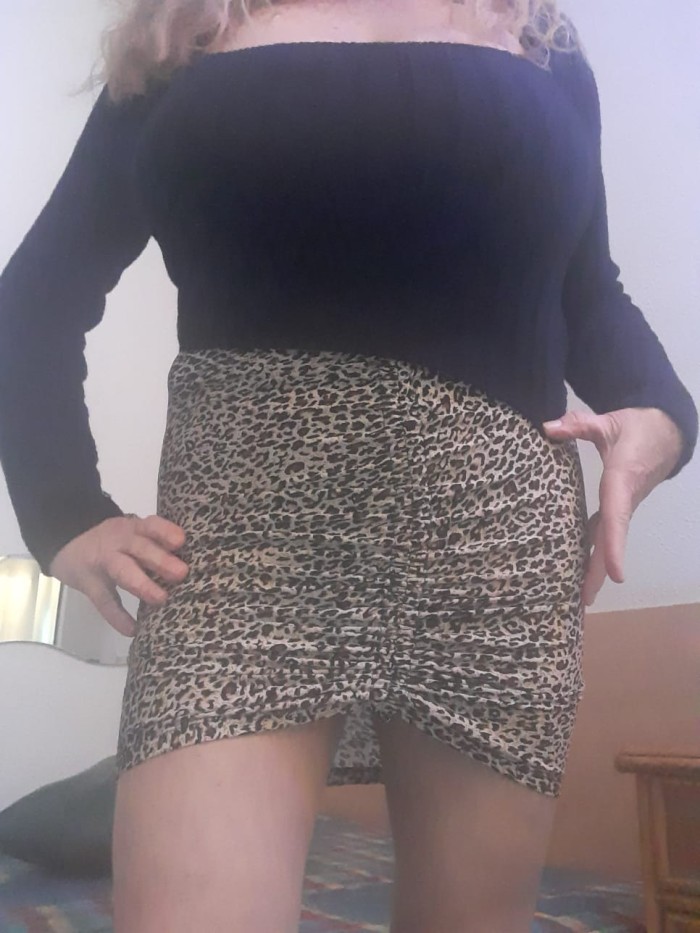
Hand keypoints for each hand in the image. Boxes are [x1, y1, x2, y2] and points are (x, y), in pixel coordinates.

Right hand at [48, 514, 188, 636]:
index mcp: (134, 528)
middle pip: (140, 548)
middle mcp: (120, 542)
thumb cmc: (115, 540)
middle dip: (160, 560)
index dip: (165, 532)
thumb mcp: (132, 533)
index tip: (181, 541)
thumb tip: (192, 564)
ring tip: (160, 599)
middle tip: (181, 573)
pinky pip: (105, 600)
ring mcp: (103, 562)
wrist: (67, 539)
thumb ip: (155, 544)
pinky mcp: (91, 584)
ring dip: (142, 584)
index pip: (151, 526)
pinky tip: (132, 629)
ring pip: (123, 570)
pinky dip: (117, 616)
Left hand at [542, 407, 683, 606]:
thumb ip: (579, 425)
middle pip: (611, 539)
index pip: (617, 517)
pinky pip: (605, 530)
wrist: (666, 430)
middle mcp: (624, 499)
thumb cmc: (638, 427)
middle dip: (599, 571)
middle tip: (585, 601)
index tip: (616, 575)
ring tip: (580, 597)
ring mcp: (622, 504)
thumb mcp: (609, 422)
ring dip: (595, 566)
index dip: (615, 546)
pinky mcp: (618, 504)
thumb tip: (548, 427)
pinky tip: (579, 565)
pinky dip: (593, 548)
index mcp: (622, 480)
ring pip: (608, 538)